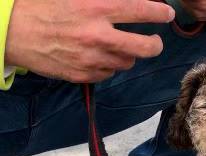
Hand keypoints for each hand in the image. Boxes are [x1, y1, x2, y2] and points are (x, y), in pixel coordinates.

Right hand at [5, 0, 174, 82]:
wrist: (11, 31)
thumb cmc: (42, 7)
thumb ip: (104, 2)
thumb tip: (127, 5)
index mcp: (95, 8)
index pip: (140, 10)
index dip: (159, 12)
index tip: (167, 13)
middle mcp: (97, 35)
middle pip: (145, 47)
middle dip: (155, 44)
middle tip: (155, 41)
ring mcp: (91, 58)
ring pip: (127, 62)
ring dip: (127, 54)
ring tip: (117, 46)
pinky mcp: (83, 75)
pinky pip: (108, 73)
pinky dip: (108, 65)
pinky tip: (98, 56)